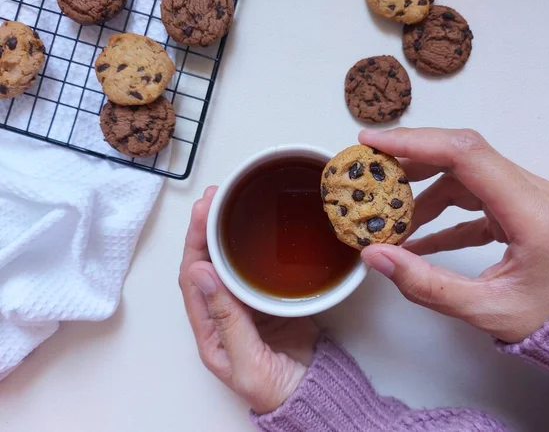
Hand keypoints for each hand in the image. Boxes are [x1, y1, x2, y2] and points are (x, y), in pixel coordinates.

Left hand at [179, 187, 319, 413]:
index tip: (202, 214)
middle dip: (205, 229)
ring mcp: (245, 304)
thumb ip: (226, 320)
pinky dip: (250, 245)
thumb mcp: (248, 361)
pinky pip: (252, 268)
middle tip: (214, 197)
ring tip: (227, 202)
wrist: (313, 394)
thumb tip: (201, 273)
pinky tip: (254, 227)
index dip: (194, 244)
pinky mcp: (267, 300)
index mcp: (209, 330)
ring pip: (228, 262)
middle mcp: (221, 312)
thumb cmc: (275, 389)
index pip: (193, 279)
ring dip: (224, 233)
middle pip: (207, 263)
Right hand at [359, 128, 548, 342]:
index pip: (467, 155)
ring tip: (390, 218)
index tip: (373, 143)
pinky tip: (417, 239)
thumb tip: (375, 255)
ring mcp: (527, 197)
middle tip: (370, 172)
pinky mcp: (518, 209)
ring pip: (464, 173)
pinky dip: (441, 212)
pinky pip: (472, 198)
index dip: (416, 143)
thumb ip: (426, 284)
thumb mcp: (484, 310)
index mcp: (532, 213)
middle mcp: (533, 193)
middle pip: (463, 154)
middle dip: (411, 159)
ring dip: (423, 191)